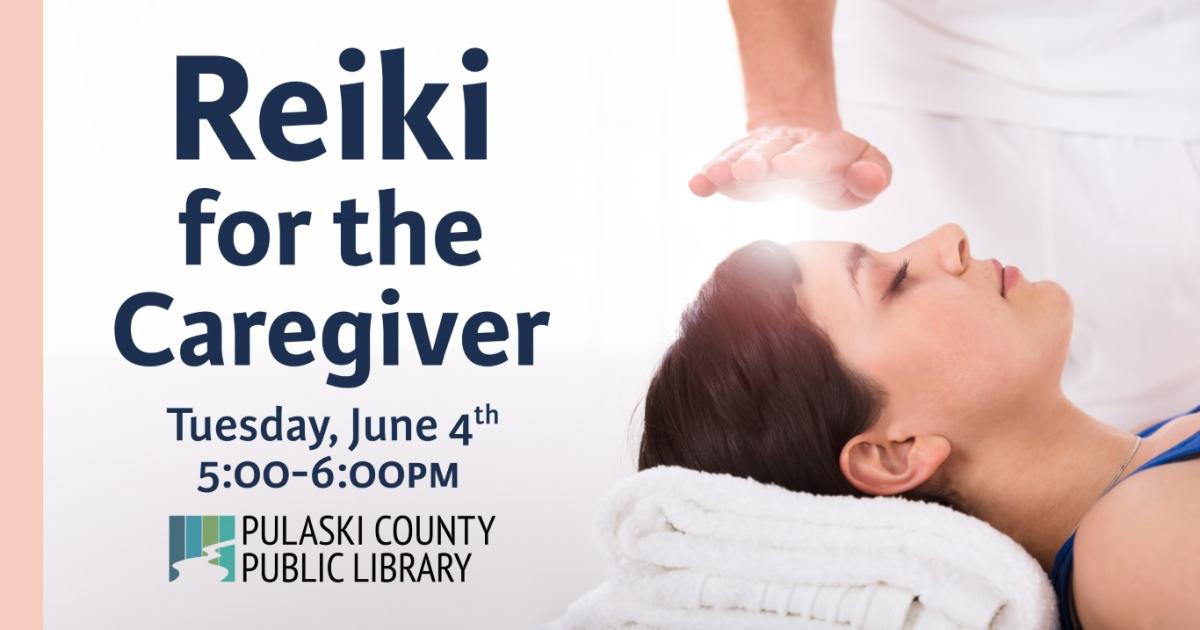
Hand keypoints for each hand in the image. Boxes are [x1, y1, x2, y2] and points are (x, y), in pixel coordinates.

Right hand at [688, 126, 891, 208]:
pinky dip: (708, 176)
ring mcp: (758, 154)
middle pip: (771, 152)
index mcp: (823, 150)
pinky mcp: (737, 164)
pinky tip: (696, 185)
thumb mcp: (866, 169)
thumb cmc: (837, 168)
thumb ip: (874, 175)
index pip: (813, 155)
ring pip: (742, 157)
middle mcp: (786, 146)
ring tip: (712, 177)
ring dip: (728, 168)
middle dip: (757, 162)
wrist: (801, 144)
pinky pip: (722, 167)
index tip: (786, 167)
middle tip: (745, 171)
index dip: (800, 161)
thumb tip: (866, 178)